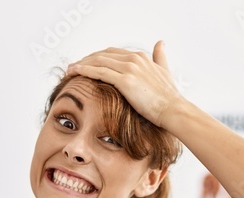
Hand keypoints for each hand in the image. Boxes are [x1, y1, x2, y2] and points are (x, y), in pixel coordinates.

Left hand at [67, 41, 183, 127]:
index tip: (87, 64)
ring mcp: (129, 68)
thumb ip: (160, 57)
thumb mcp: (165, 71)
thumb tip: (161, 43)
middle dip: (86, 60)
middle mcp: (134, 59)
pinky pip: (99, 72)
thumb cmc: (169, 97)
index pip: (112, 53)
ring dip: (81, 64)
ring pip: (98, 62)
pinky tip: (74, 73)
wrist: (173, 110)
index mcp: (140, 57)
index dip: (97, 57)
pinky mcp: (125, 80)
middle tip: (74, 67)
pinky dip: (84, 70)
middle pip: (102, 55)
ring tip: (69, 70)